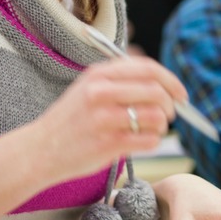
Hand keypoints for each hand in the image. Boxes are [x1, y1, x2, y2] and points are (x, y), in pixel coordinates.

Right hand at [28, 56, 188, 183]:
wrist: (38, 150)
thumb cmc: (71, 120)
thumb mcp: (88, 87)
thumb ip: (121, 80)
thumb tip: (164, 83)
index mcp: (99, 74)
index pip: (149, 69)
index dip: (172, 81)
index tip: (181, 94)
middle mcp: (101, 92)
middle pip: (157, 91)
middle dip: (171, 105)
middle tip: (170, 115)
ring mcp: (104, 118)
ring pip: (156, 116)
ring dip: (162, 125)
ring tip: (153, 129)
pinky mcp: (107, 143)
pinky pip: (149, 140)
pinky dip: (153, 141)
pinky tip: (143, 142)